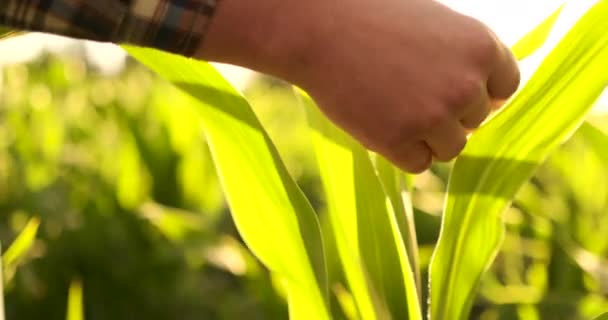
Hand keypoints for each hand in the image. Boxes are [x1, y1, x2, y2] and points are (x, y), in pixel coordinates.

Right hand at [200, 0, 519, 172]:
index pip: (504, 89)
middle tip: (409, 95)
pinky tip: (379, 122)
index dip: (478, 94)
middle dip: (447, 115)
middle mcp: (466, 85)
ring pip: (451, 148)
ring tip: (393, 110)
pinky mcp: (399, 141)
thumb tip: (481, 98)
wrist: (321, 29)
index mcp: (482, 47)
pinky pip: (418, 164)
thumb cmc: (374, 19)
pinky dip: (401, 151)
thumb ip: (464, 59)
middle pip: (474, 122)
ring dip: (427, 138)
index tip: (452, 93)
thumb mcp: (435, 25)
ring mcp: (433, 117)